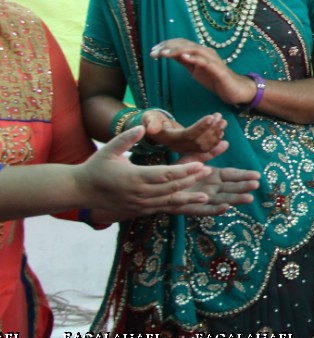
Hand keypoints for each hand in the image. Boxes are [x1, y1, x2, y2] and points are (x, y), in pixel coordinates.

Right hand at [74, 126, 210, 212]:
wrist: (81, 191)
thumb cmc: (95, 167)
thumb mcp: (108, 149)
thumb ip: (127, 137)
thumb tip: (143, 126)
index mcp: (134, 177)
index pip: (165, 174)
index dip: (185, 171)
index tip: (200, 165)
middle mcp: (139, 193)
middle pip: (170, 187)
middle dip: (191, 181)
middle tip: (209, 172)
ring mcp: (139, 204)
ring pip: (168, 201)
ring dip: (187, 198)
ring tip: (205, 196)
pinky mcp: (139, 211)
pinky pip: (161, 209)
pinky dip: (176, 206)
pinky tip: (188, 204)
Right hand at [141, 109, 226, 154]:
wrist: (154, 129)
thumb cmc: (152, 120)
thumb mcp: (149, 118)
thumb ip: (151, 122)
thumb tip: (151, 129)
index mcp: (169, 140)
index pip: (188, 135)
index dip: (200, 127)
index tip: (211, 117)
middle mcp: (178, 147)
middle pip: (199, 142)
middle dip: (211, 130)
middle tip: (220, 118)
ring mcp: (186, 150)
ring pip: (204, 146)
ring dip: (216, 134)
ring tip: (223, 121)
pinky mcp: (191, 149)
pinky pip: (206, 148)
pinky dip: (216, 140)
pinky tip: (223, 131)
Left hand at [151, 39, 257, 106]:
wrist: (236, 90)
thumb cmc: (216, 80)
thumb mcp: (195, 70)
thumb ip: (185, 61)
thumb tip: (170, 54)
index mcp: (200, 52)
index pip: (181, 43)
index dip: (167, 45)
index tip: (153, 51)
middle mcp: (206, 52)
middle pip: (185, 44)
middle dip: (168, 47)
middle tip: (153, 52)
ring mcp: (213, 60)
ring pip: (194, 49)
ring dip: (178, 50)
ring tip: (164, 53)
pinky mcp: (218, 70)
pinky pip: (205, 61)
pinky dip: (195, 57)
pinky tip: (184, 57)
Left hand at [162, 140, 259, 215]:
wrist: (156, 185)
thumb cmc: (176, 171)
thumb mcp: (193, 158)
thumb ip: (209, 152)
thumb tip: (226, 142)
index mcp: (213, 176)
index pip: (231, 175)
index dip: (243, 175)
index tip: (257, 175)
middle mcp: (211, 188)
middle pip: (230, 188)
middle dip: (243, 187)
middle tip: (256, 185)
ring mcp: (203, 199)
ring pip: (223, 200)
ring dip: (235, 199)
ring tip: (248, 198)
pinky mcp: (192, 207)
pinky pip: (205, 210)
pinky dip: (215, 210)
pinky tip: (226, 209)